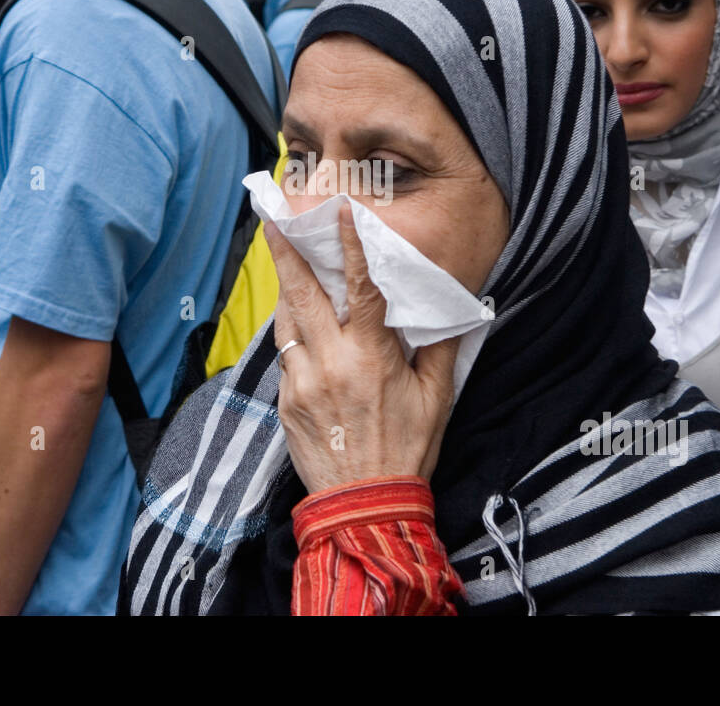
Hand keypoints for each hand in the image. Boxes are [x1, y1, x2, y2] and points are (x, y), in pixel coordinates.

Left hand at [264, 203, 459, 494]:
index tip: (338, 214)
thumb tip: (447, 310)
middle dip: (286, 253)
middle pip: (302, 295)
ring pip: (287, 323)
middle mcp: (330, 363)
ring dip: (285, 290)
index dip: (349, 246)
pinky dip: (291, 335)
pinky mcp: (286, 402)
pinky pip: (285, 357)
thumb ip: (438, 349)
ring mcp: (302, 382)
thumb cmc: (408, 450)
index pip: (360, 288)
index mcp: (370, 357)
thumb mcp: (437, 398)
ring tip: (282, 261)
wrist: (365, 505)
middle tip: (272, 221)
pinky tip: (296, 323)